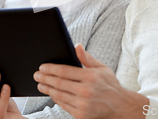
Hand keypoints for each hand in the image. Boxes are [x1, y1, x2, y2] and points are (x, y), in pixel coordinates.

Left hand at [33, 44, 148, 118]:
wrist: (120, 106)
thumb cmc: (110, 85)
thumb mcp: (102, 68)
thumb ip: (87, 58)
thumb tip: (76, 46)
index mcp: (91, 77)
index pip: (64, 71)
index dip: (50, 69)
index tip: (42, 67)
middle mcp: (86, 91)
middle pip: (59, 83)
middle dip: (45, 78)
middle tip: (36, 75)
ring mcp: (83, 104)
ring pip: (59, 95)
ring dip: (47, 89)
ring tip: (40, 85)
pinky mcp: (81, 114)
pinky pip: (64, 105)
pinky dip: (56, 99)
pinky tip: (51, 93)